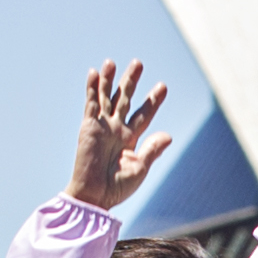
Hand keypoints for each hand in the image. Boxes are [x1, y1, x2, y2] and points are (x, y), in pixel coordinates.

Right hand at [69, 59, 172, 210]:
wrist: (95, 196)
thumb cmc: (118, 187)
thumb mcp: (140, 168)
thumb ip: (152, 150)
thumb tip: (168, 134)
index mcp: (130, 139)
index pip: (144, 114)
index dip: (152, 100)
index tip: (162, 86)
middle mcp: (116, 129)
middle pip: (125, 99)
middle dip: (131, 81)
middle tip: (138, 63)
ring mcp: (102, 127)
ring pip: (106, 97)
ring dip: (109, 80)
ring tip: (112, 61)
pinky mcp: (88, 128)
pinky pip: (91, 105)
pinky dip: (92, 89)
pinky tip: (94, 73)